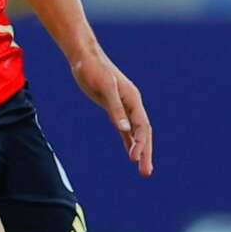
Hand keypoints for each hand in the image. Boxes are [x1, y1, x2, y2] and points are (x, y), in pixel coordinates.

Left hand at [71, 49, 152, 177]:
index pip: (142, 127)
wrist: (84, 57)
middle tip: (146, 174)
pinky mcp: (114, 108)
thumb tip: (125, 130)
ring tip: (143, 171)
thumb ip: (115, 109)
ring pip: (136, 133)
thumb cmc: (93, 69)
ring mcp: (124, 107)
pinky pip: (126, 129)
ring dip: (140, 151)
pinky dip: (130, 142)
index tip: (134, 160)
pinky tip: (131, 154)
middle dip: (146, 154)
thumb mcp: (104, 88)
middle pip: (144, 133)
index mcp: (133, 99)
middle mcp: (132, 104)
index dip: (141, 144)